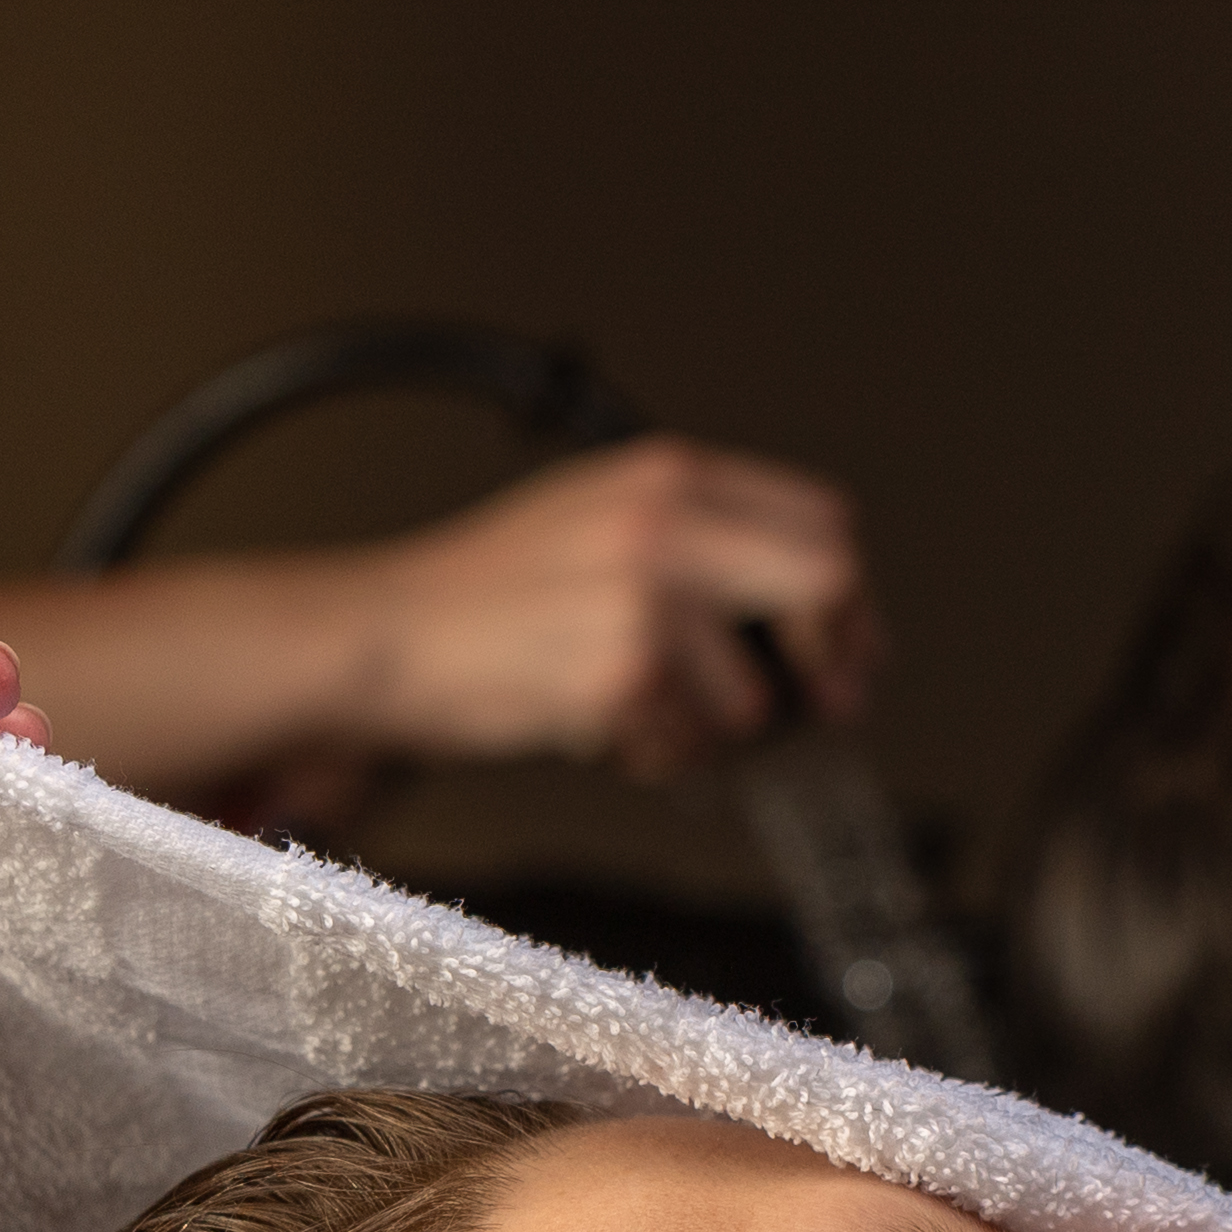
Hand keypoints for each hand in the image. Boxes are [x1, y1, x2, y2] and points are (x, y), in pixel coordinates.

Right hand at [348, 439, 872, 777]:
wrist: (381, 635)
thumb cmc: (479, 594)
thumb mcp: (596, 516)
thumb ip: (696, 538)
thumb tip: (809, 601)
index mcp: (668, 473)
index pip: (824, 518)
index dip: (850, 594)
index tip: (851, 645)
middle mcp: (665, 520)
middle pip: (829, 581)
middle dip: (840, 656)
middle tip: (831, 703)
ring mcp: (644, 595)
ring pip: (758, 695)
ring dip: (715, 732)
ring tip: (642, 717)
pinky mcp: (620, 671)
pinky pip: (687, 746)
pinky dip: (655, 758)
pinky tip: (601, 729)